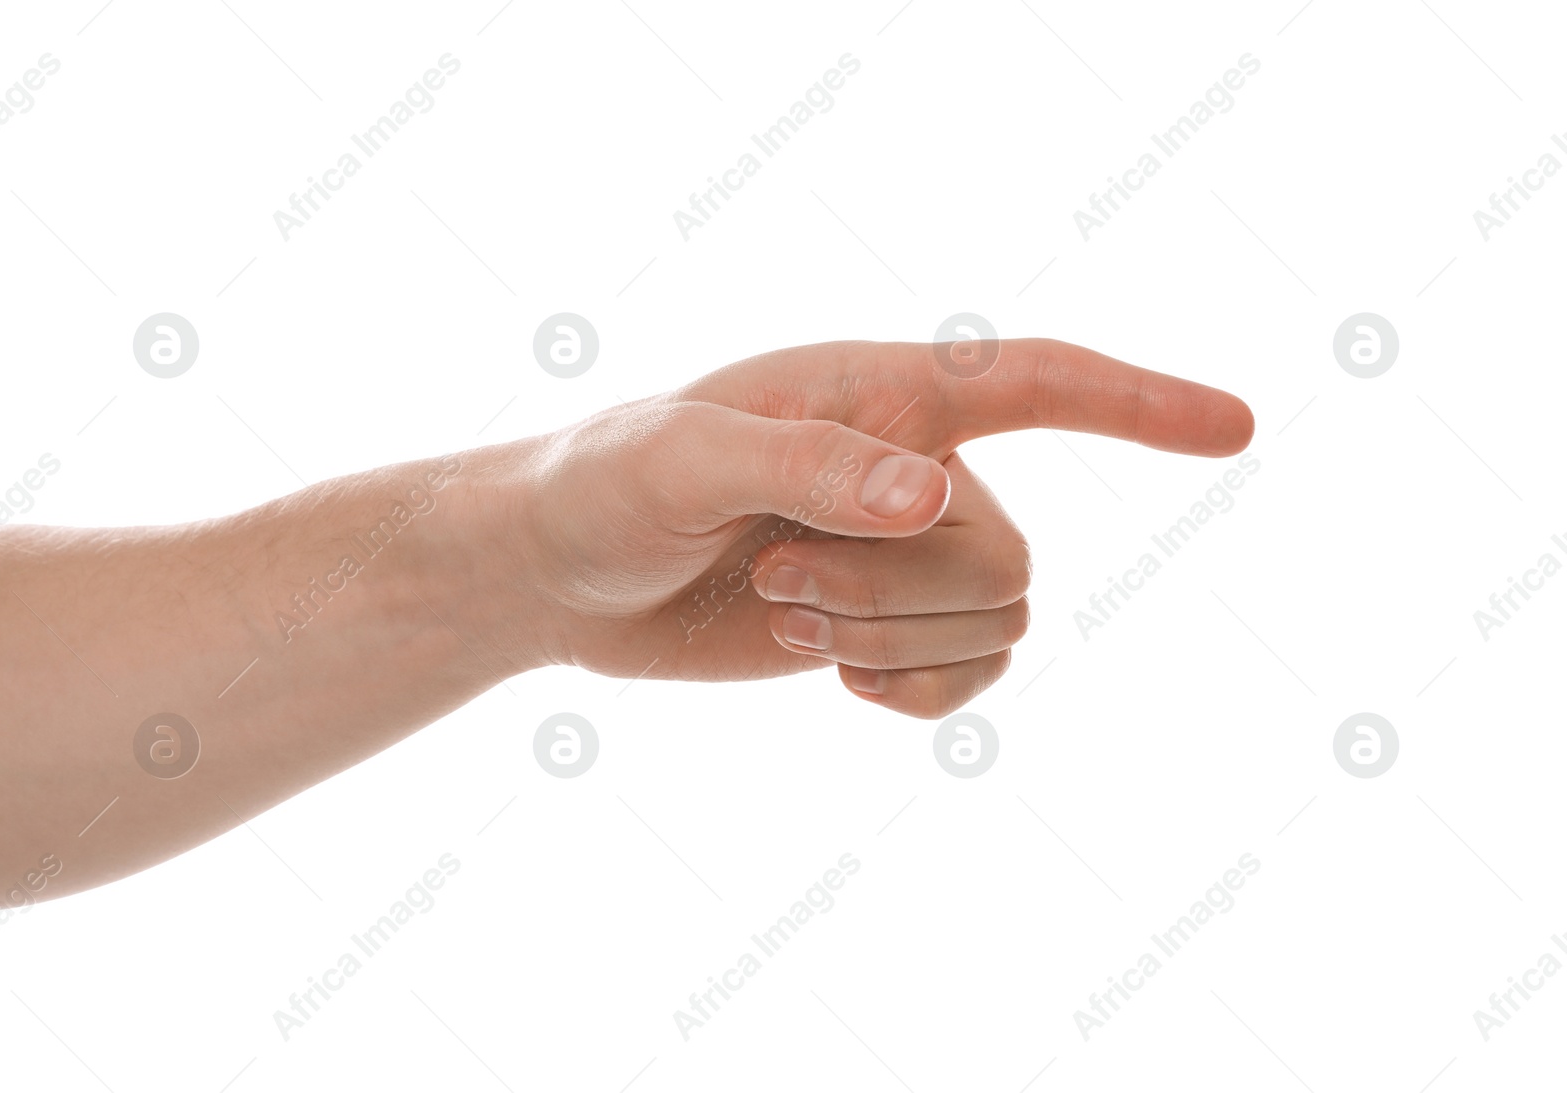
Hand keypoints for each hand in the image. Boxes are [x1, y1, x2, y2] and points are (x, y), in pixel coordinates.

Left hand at [462, 338, 1252, 717]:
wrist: (563, 574)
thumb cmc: (606, 484)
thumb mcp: (681, 456)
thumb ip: (809, 463)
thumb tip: (936, 497)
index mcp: (884, 392)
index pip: (1041, 381)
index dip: (1142, 403)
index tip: (1237, 427)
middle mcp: (915, 467)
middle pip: (1008, 556)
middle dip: (892, 591)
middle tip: (773, 570)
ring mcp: (906, 555)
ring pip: (996, 623)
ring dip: (884, 635)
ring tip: (780, 604)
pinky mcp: (885, 627)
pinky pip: (973, 680)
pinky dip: (917, 693)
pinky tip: (838, 671)